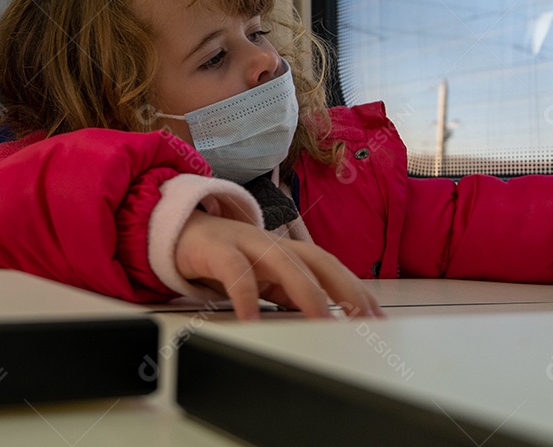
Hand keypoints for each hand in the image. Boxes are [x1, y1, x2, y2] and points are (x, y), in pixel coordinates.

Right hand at [174, 211, 384, 320]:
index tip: (377, 318)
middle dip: (344, 288)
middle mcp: (271, 243)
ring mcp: (244, 242)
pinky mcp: (215, 248)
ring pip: (283, 261)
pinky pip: (234, 271)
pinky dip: (245, 295)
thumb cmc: (222, 257)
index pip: (330, 266)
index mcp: (286, 251)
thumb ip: (288, 294)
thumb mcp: (261, 278)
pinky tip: (251, 320)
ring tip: (321, 322)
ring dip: (306, 291)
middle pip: (317, 260)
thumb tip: (322, 321)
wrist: (175, 231)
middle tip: (363, 321)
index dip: (356, 289)